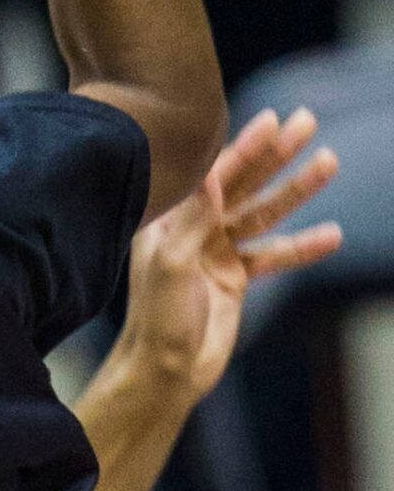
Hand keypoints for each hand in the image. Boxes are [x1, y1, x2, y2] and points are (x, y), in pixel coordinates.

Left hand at [114, 108, 340, 402]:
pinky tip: (333, 234)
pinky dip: (302, 246)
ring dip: (296, 191)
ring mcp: (215, 252)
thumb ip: (192, 217)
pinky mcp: (234, 278)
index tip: (272, 120)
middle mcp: (192, 229)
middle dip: (275, 154)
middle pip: (242, 183)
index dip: (243, 146)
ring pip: (263, 214)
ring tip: (329, 162)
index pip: (212, 174)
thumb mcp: (173, 262)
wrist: (167, 369)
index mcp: (167, 219)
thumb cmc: (158, 316)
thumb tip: (205, 171)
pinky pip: (274, 255)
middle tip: (308, 122)